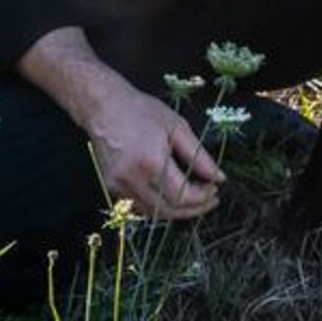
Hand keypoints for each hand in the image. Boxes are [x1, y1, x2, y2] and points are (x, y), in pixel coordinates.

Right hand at [83, 86, 223, 219]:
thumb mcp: (178, 127)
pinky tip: (170, 194)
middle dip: (193, 209)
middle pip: (168, 211)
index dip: (203, 198)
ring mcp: (118, 185)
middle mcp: (132, 179)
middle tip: (210, 199)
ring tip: (194, 198)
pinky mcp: (111, 186)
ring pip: (153, 213)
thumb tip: (218, 177)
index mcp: (151, 162)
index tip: (215, 189)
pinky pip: (139, 205)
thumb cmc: (141, 112)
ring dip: (176, 210)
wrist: (103, 108)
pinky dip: (158, 205)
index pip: (182, 196)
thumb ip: (200, 156)